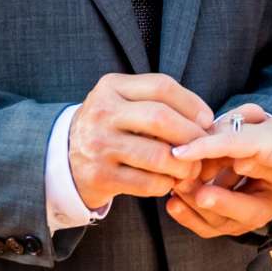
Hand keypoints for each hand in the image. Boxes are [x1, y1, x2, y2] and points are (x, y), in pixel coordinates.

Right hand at [70, 73, 212, 211]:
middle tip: (204, 148)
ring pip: (159, 155)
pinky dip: (166, 184)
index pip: (161, 87)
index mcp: (111, 87)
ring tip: (191, 169)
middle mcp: (102, 113)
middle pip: (161, 119)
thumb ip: (159, 102)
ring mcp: (99, 145)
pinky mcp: (100, 176)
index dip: (192, 104)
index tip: (207, 120)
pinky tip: (168, 181)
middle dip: (192, 136)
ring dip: (184, 165)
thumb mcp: (124, 102)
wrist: (64, 157)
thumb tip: (205, 121)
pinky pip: (149, 182)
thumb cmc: (111, 127)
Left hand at [171, 111, 271, 227]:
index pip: (233, 160)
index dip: (211, 176)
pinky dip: (202, 148)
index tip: (190, 196)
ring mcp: (266, 136)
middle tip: (171, 196)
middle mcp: (266, 136)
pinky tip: (179, 157)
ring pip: (216, 151)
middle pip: (216, 155)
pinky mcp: (270, 140)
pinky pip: (227, 142)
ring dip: (191, 169)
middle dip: (191, 176)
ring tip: (169, 187)